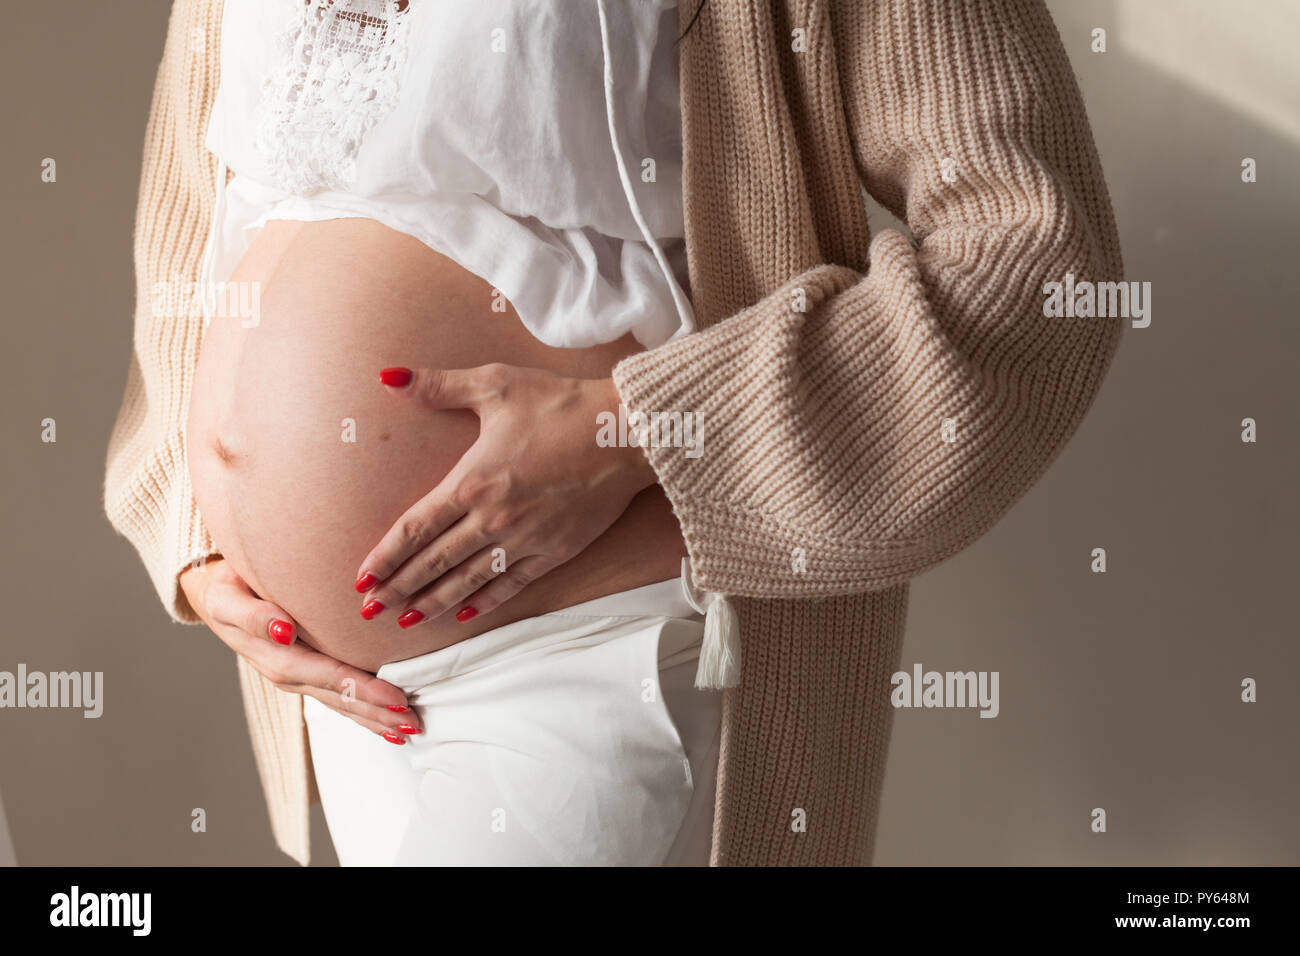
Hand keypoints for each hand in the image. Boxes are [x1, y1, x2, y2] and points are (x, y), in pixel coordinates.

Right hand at [180, 557, 421, 742]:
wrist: (215, 593)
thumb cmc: (226, 588)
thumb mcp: (227, 598)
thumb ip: (253, 615)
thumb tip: (284, 630)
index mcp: (277, 657)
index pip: (329, 676)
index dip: (363, 689)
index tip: (396, 699)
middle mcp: (290, 674)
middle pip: (340, 697)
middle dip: (377, 712)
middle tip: (414, 724)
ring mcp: (298, 677)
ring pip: (342, 703)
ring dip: (375, 718)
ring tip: (409, 730)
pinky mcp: (306, 673)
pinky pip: (337, 695)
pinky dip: (363, 710)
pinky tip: (387, 722)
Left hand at [354, 364, 655, 626]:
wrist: (626, 433)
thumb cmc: (561, 405)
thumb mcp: (496, 384)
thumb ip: (438, 385)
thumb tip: (387, 376)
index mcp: (472, 482)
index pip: (414, 530)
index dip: (384, 558)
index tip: (360, 580)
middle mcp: (493, 520)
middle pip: (433, 563)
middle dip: (397, 589)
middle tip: (369, 611)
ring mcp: (524, 541)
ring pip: (468, 581)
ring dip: (433, 603)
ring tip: (406, 620)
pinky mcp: (555, 551)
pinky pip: (511, 584)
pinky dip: (485, 602)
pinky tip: (465, 614)